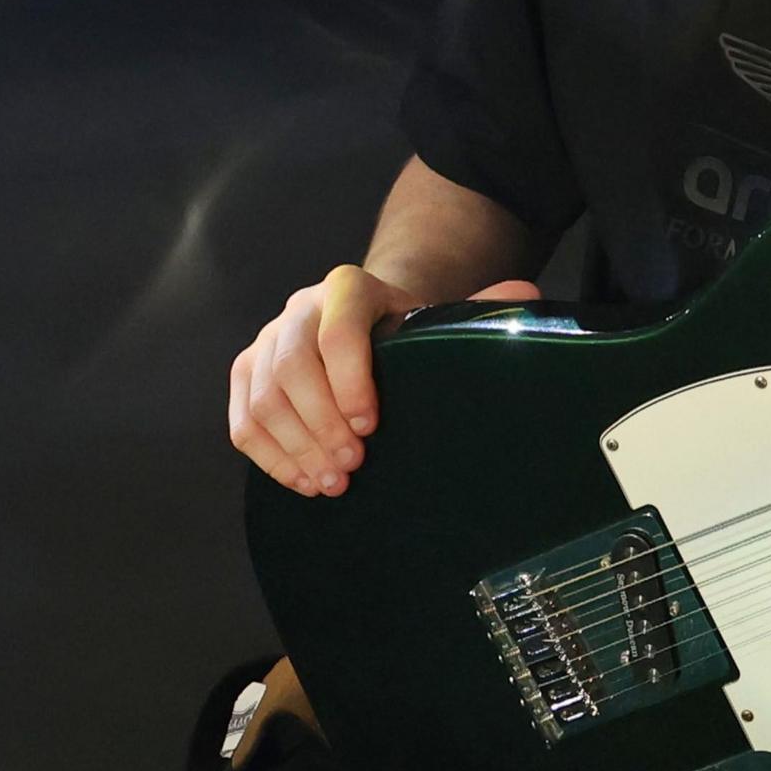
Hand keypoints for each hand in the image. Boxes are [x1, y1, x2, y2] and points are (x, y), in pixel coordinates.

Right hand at [230, 264, 539, 496]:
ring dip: (296, 447)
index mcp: (348, 288)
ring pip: (264, 396)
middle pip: (292, 367)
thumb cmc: (407, 329)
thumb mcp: (441, 317)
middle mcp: (299, 308)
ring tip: (333, 483)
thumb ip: (480, 309)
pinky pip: (243, 420)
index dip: (350, 380)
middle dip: (321, 424)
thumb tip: (526, 298)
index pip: (339, 330)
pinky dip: (271, 457)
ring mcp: (265, 341)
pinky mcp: (246, 373)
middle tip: (353, 465)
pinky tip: (304, 481)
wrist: (365, 322)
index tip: (371, 426)